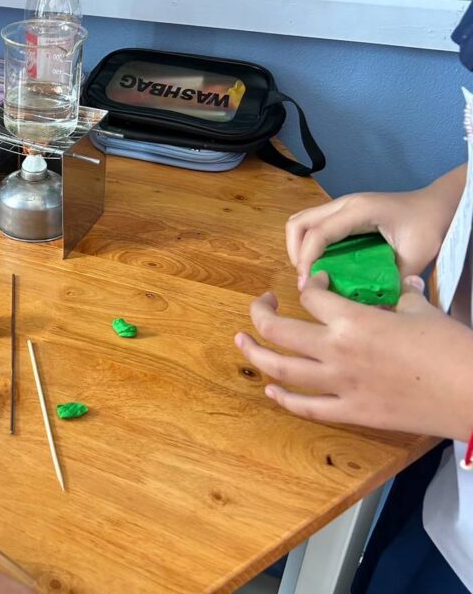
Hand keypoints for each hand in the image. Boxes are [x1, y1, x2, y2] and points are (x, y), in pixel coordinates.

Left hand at [235, 272, 472, 440]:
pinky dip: (283, 399)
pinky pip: (306, 407)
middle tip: (259, 305)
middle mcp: (336, 350)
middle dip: (259, 314)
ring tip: (242, 342)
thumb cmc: (452, 348)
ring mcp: (339, 384)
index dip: (309, 284)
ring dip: (255, 354)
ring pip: (280, 369)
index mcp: (353, 319)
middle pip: (277, 330)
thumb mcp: (423, 311)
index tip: (314, 282)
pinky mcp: (350, 411)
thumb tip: (402, 285)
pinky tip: (270, 390)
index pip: (310, 295)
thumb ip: (402, 296)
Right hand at [286, 167, 464, 286]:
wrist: (437, 206)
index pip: (318, 234)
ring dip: (298, 247)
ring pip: (301, 222)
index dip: (306, 261)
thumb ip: (394, 282)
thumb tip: (374, 310)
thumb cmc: (428, 226)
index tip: (307, 286)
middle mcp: (343, 204)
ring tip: (311, 273)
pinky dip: (308, 244)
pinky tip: (322, 263)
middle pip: (298, 223)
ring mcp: (341, 206)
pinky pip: (313, 225)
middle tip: (307, 280)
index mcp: (358, 211)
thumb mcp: (416, 256)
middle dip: (295, 253)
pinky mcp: (342, 213)